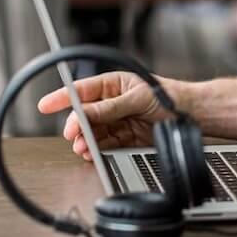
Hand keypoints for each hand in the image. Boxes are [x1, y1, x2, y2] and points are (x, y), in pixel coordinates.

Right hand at [37, 71, 173, 160]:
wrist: (191, 115)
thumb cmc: (169, 97)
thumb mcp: (137, 98)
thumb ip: (110, 107)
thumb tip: (84, 113)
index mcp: (114, 84)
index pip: (82, 90)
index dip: (63, 98)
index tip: (45, 105)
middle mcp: (113, 102)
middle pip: (84, 114)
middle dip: (76, 125)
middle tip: (73, 134)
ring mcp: (117, 120)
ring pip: (92, 131)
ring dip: (85, 140)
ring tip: (82, 147)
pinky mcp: (124, 137)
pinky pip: (104, 143)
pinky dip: (96, 148)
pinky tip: (91, 152)